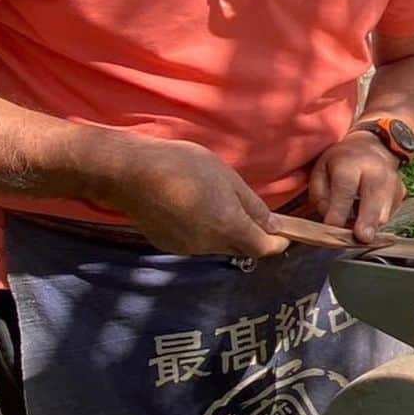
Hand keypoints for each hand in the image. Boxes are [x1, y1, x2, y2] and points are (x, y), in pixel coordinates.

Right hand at [106, 138, 289, 257]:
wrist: (130, 172)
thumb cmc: (183, 166)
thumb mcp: (227, 178)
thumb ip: (252, 205)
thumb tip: (273, 226)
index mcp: (228, 227)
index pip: (263, 248)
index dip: (276, 242)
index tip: (283, 233)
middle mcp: (209, 245)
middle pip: (240, 248)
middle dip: (250, 235)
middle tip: (247, 210)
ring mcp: (186, 248)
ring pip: (217, 245)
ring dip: (224, 231)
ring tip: (212, 201)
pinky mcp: (168, 245)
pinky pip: (195, 242)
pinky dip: (201, 230)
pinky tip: (189, 207)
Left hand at [308, 131, 405, 241]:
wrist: (373, 146)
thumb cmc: (342, 161)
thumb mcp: (320, 169)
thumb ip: (319, 195)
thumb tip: (330, 220)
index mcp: (352, 164)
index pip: (346, 191)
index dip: (338, 212)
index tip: (331, 228)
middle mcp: (377, 172)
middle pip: (374, 204)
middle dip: (366, 225)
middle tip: (360, 238)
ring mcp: (393, 183)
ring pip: (384, 214)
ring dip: (369, 226)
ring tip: (355, 224)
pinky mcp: (401, 193)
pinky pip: (390, 215)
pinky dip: (376, 220)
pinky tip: (367, 212)